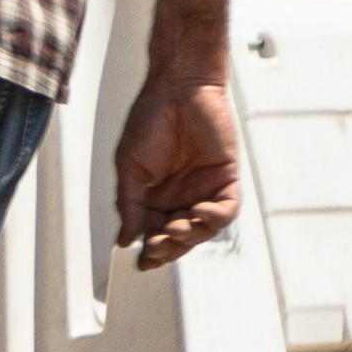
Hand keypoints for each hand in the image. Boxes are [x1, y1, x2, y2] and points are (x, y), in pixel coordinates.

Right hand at [111, 64, 241, 269]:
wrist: (177, 90)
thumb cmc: (149, 120)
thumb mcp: (129, 166)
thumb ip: (129, 204)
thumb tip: (125, 238)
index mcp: (154, 196)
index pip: (153, 231)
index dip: (149, 249)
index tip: (142, 261)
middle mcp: (180, 196)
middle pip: (179, 235)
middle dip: (169, 247)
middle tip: (156, 250)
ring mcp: (204, 189)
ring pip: (203, 227)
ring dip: (190, 235)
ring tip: (174, 231)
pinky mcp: (226, 179)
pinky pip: (226, 209)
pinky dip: (214, 216)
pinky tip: (198, 213)